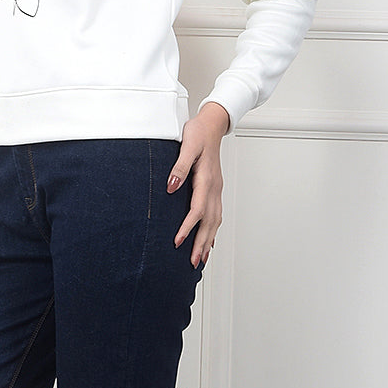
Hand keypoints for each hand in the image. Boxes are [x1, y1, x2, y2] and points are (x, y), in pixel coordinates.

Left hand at [166, 103, 228, 267]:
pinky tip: (209, 240)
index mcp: (206, 180)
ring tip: (202, 259)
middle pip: (209, 222)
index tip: (178, 242)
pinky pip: (216, 215)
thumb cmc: (198, 133)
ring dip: (209, 241)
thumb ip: (180, 166)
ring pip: (215, 221)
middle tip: (194, 263)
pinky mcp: (215, 189)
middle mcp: (214, 188)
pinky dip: (213, 230)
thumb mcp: (186, 145)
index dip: (188, 228)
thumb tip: (171, 185)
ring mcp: (217, 190)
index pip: (197, 210)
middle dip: (202, 244)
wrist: (212, 124)